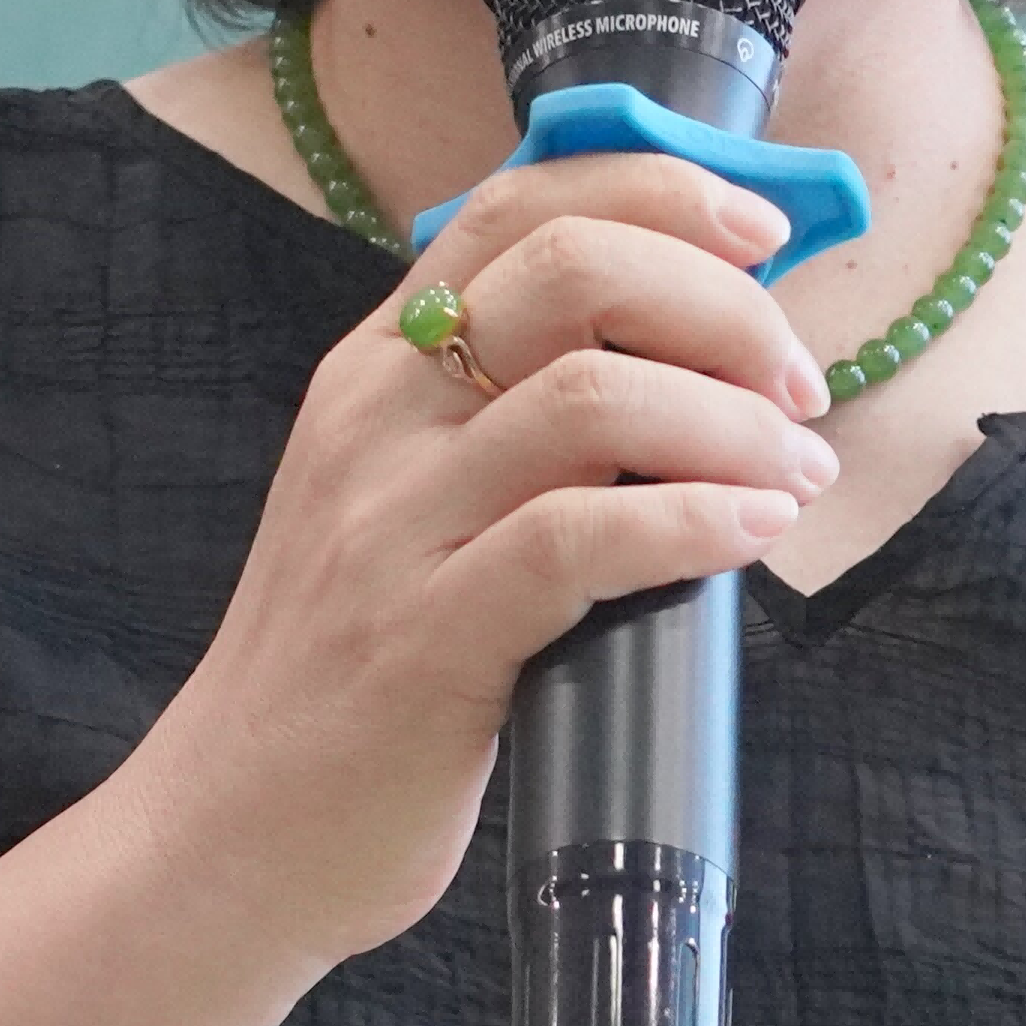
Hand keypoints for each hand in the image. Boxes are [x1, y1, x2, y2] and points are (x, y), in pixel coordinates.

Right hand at [125, 148, 837, 971]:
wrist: (229, 831)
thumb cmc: (351, 672)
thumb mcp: (403, 505)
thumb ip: (506, 426)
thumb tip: (687, 373)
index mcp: (375, 370)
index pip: (518, 208)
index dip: (659, 194)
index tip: (762, 236)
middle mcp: (377, 421)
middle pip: (574, 272)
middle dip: (724, 306)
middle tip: (797, 385)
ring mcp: (393, 527)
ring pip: (595, 398)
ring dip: (734, 423)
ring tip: (796, 474)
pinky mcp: (427, 639)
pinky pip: (580, 539)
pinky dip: (696, 520)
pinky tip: (752, 534)